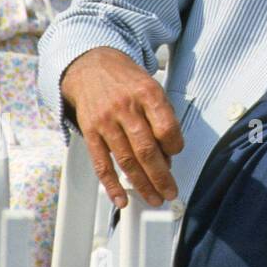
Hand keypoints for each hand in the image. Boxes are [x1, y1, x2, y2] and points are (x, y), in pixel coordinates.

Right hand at [62, 47, 183, 207]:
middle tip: (170, 192)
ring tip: (154, 198)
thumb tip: (167, 155)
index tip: (176, 155)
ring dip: (141, 184)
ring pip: (126, 160)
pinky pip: (101, 164)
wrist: (91, 67)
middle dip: (161, 176)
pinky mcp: (90, 133)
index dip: (175, 146)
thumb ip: (162, 118)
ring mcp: (106, 122)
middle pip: (146, 149)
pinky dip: (111, 185)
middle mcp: (126, 108)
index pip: (166, 127)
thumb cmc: (127, 81)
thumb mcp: (152, 87)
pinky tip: (121, 199)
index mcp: (147, 94)